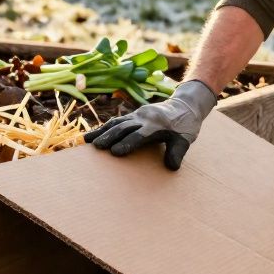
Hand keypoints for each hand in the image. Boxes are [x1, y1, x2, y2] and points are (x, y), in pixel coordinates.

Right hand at [83, 80, 216, 169]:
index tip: (115, 152)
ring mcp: (137, 115)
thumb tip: (171, 167)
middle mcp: (144, 118)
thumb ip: (178, 152)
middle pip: (124, 127)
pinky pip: (116, 121)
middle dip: (109, 137)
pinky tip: (92, 135)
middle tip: (97, 147)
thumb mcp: (185, 140)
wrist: (185, 106)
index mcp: (156, 125)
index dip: (127, 143)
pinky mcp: (133, 115)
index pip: (139, 135)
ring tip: (87, 141)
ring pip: (116, 123)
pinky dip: (104, 127)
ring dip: (102, 131)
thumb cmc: (185, 126)